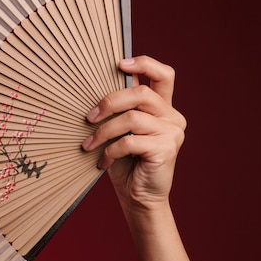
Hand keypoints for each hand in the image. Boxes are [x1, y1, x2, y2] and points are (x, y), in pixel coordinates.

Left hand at [81, 55, 186, 211]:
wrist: (139, 197)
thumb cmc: (126, 162)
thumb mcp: (121, 130)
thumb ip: (120, 109)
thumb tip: (97, 86)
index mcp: (163, 107)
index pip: (164, 74)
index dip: (144, 64)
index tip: (119, 64)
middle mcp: (172, 116)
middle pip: (140, 93)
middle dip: (109, 102)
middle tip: (89, 117)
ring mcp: (172, 132)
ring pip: (131, 118)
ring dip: (103, 131)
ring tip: (88, 144)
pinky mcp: (166, 149)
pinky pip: (130, 141)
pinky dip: (110, 150)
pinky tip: (102, 161)